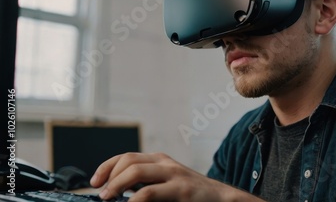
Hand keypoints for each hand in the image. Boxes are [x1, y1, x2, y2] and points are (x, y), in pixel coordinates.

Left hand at [90, 152, 263, 201]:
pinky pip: (150, 192)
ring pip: (136, 172)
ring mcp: (174, 175)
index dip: (106, 166)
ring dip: (116, 185)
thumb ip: (147, 182)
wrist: (221, 198)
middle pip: (128, 160)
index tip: (94, 181)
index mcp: (160, 160)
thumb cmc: (191, 194)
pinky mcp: (181, 190)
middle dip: (109, 175)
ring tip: (108, 197)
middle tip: (101, 194)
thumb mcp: (167, 182)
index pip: (126, 156)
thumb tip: (118, 191)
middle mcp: (165, 163)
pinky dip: (134, 200)